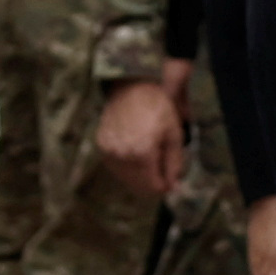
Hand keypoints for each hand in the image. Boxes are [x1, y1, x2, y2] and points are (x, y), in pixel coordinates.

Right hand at [94, 72, 185, 202]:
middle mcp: (122, 155)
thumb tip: (174, 187)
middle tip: (162, 175)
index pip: (153, 186)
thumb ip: (174, 164)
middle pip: (138, 186)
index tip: (171, 184)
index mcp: (142, 153)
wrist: (132, 87)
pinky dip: (126, 166)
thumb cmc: (158, 108)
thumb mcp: (174, 135)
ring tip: (150, 160)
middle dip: (152, 184)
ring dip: (138, 176)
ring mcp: (109, 151)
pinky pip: (115, 167)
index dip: (164, 188)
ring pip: (125, 179)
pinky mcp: (101, 145)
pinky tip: (136, 154)